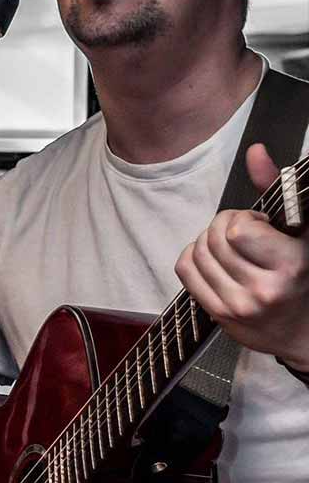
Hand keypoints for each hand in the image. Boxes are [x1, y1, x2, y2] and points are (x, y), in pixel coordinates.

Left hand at [175, 143, 308, 369]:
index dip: (244, 219)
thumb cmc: (303, 274)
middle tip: (243, 234)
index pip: (237, 230)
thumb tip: (255, 151)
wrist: (304, 331)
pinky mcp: (218, 315)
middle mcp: (263, 290)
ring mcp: (237, 306)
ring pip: (198, 252)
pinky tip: (215, 259)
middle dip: (224, 226)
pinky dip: (194, 256)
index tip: (260, 225)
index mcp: (290, 265)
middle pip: (214, 237)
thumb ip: (275, 188)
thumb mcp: (300, 231)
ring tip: (232, 247)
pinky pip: (185, 270)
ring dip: (209, 240)